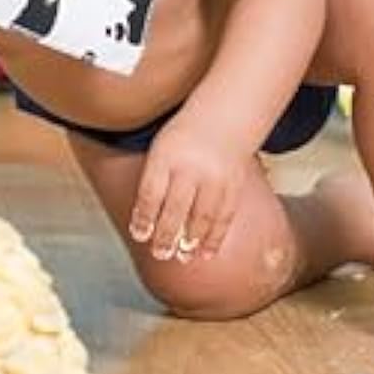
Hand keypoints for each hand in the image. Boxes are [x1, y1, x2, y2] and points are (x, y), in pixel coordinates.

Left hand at [129, 118, 249, 262]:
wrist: (224, 117)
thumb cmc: (184, 136)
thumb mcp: (161, 148)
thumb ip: (154, 179)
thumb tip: (145, 219)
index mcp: (167, 155)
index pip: (151, 191)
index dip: (144, 216)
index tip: (139, 234)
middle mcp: (192, 167)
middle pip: (176, 208)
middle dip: (166, 235)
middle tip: (159, 254)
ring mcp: (216, 177)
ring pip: (202, 217)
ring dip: (191, 241)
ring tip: (182, 256)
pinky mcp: (234, 186)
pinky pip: (224, 217)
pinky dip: (215, 238)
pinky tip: (205, 252)